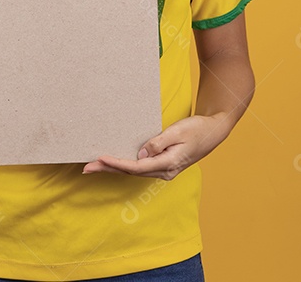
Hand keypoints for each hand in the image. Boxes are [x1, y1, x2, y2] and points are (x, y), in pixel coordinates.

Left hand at [81, 114, 231, 179]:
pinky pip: (140, 168)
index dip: (117, 163)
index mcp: (168, 164)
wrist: (214, 131)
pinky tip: (113, 163)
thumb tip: (140, 154)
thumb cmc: (196, 129)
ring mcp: (164, 170)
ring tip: (94, 166)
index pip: (136, 167)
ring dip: (113, 168)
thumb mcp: (177, 132)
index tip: (101, 158)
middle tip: (86, 168)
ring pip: (133, 171)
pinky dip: (124, 166)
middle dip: (108, 169)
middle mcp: (164, 171)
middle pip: (131, 172)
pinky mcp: (163, 165)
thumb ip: (158, 143)